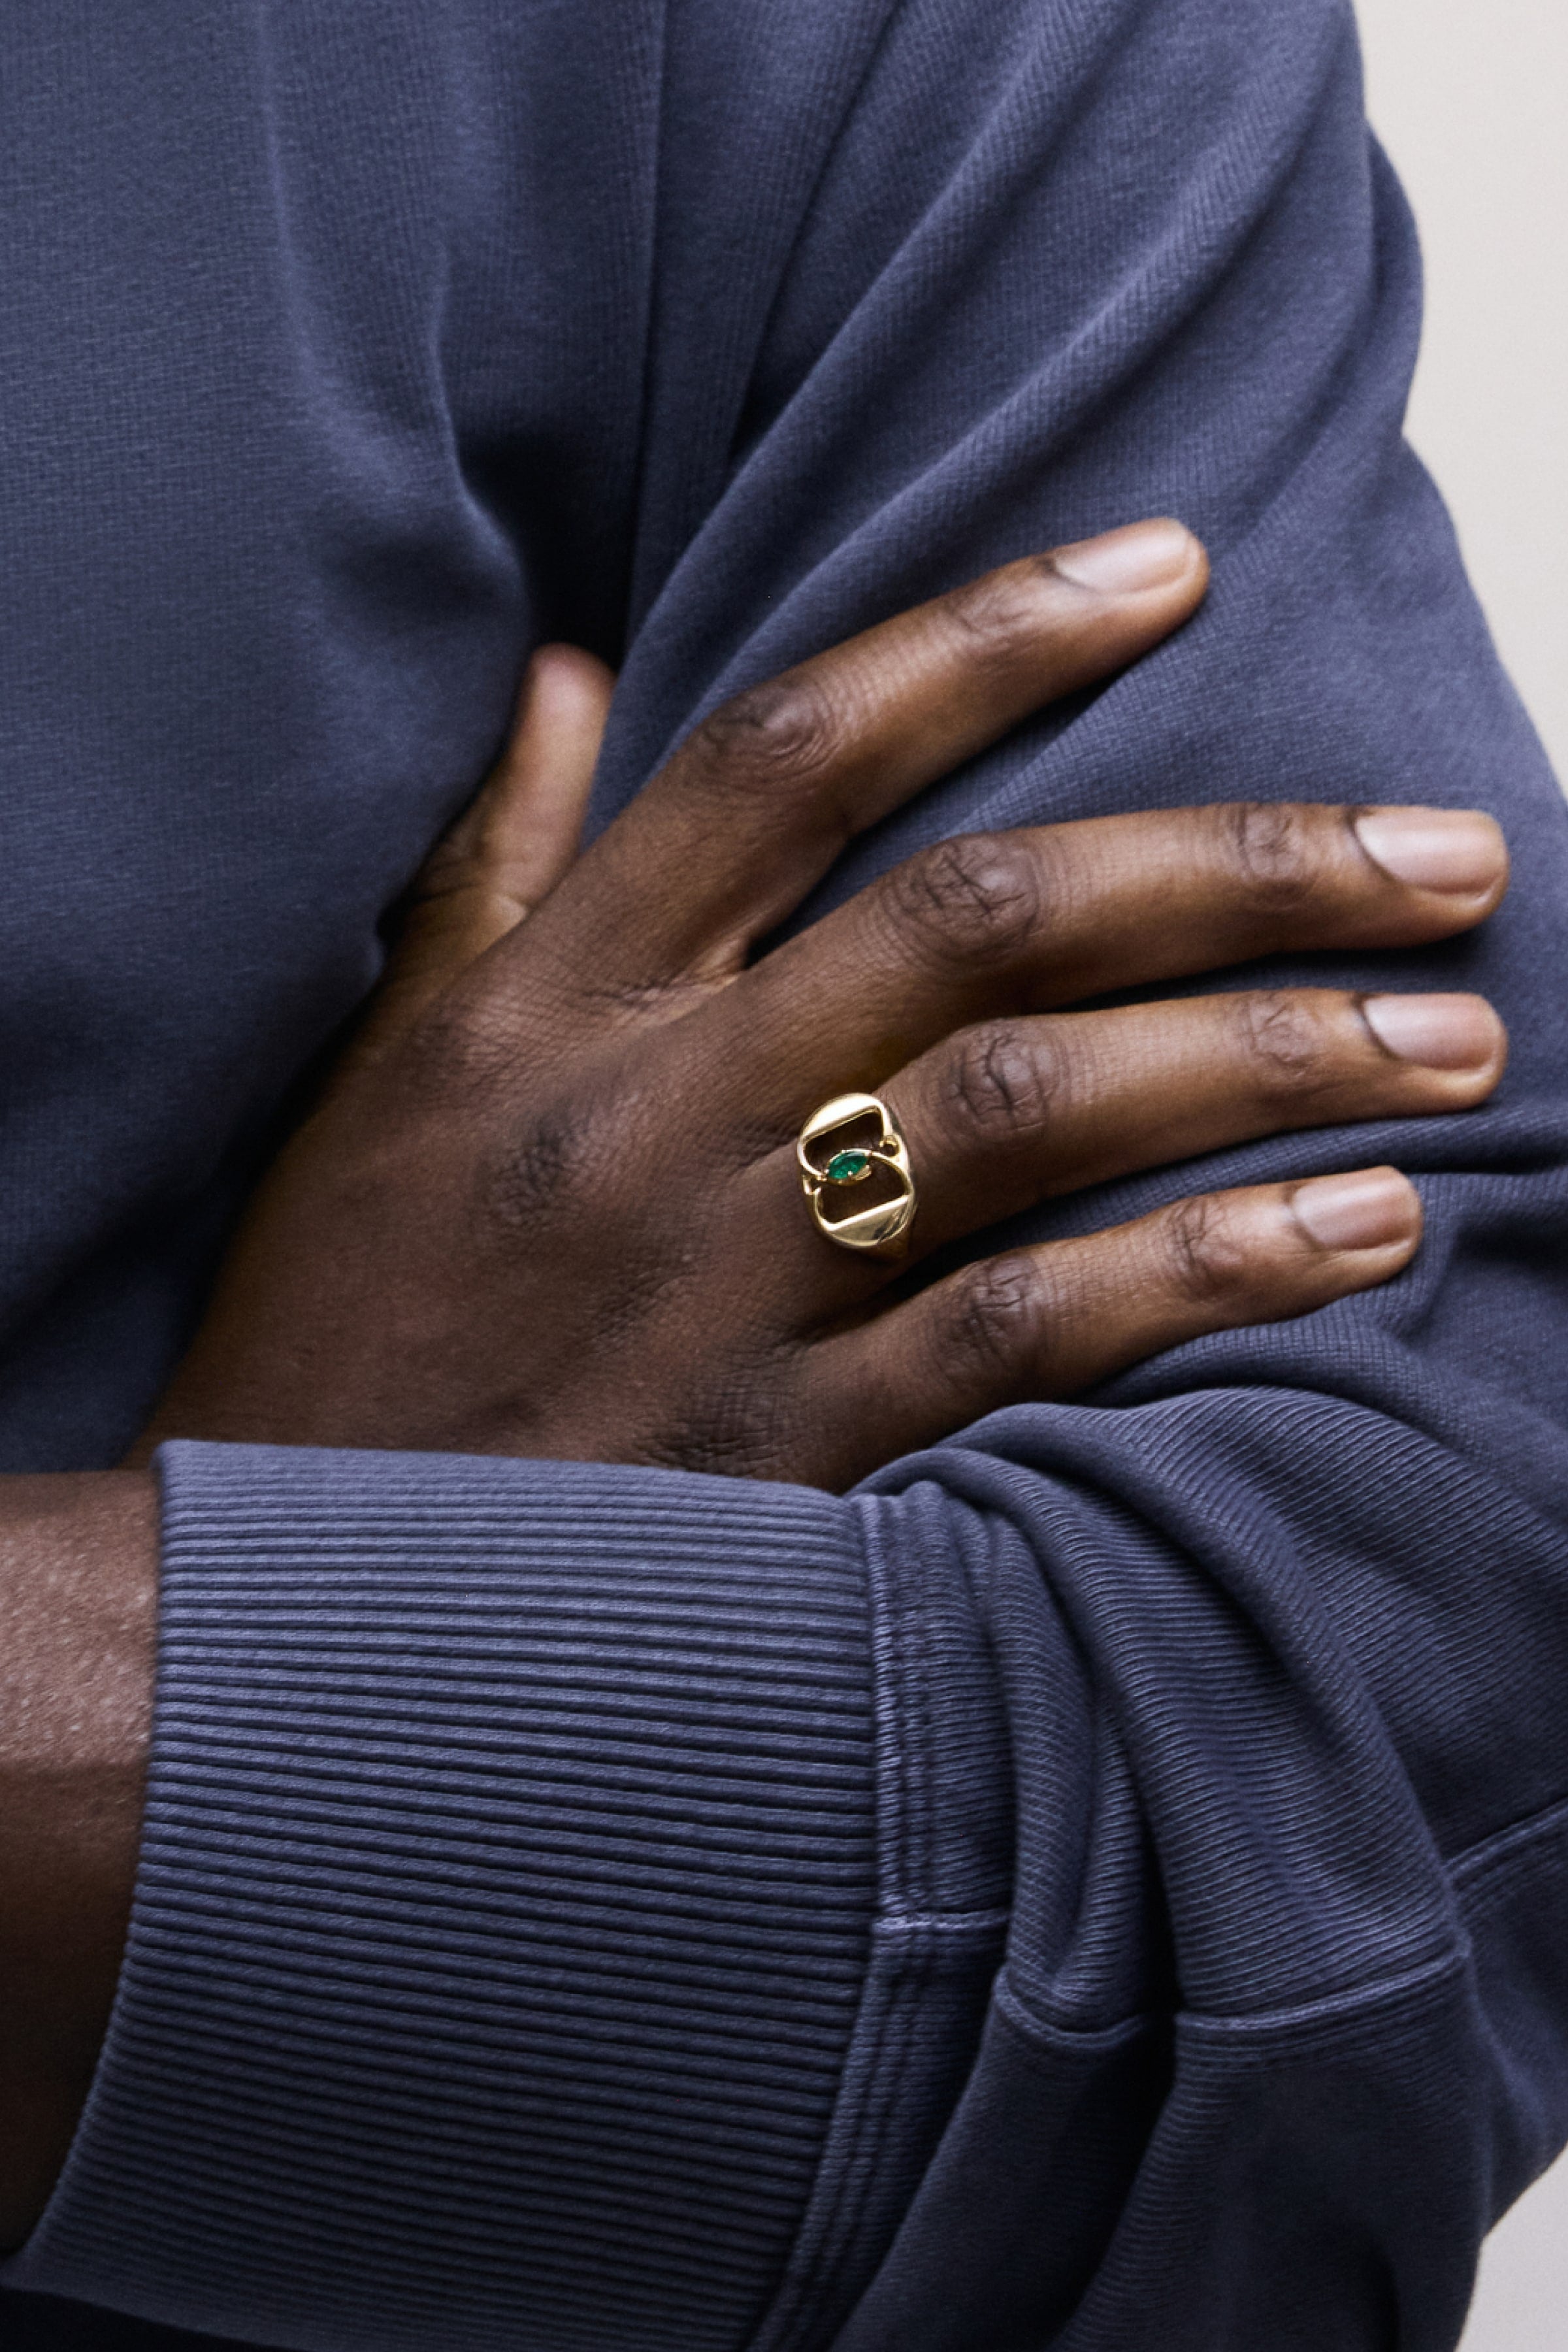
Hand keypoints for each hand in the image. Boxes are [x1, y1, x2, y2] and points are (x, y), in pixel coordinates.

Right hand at [137, 519, 1508, 1489]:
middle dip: (1238, 865)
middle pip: (985, 919)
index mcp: (554, 995)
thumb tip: (574, 666)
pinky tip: (1350, 1232)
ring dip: (1265, 1060)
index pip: (795, 751)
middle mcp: (654, 1109)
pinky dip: (1200, 1273)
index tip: (1174, 563)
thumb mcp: (388, 1068)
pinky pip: (1025, 1334)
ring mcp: (723, 1283)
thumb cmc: (346, 1324)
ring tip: (1452, 1036)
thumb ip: (499, 862)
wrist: (278, 1618)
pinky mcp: (782, 1454)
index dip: (994, 635)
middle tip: (1443, 848)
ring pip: (1036, 1110)